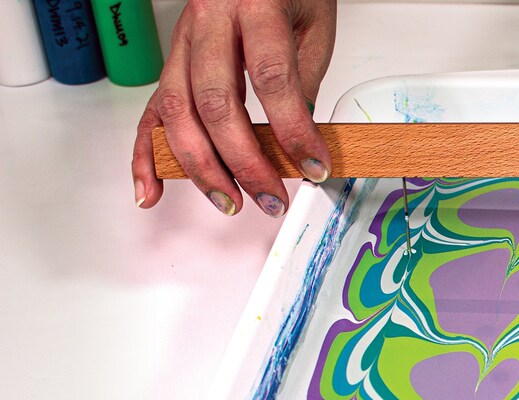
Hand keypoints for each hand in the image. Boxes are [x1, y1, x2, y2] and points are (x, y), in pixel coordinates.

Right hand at [133, 0, 337, 217]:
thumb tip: (300, 145)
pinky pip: (151, 110)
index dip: (292, 129)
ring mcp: (182, 41)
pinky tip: (150, 190)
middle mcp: (209, 20)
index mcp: (253, 4)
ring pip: (178, 110)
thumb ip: (303, 82)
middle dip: (243, 161)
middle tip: (270, 197)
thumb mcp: (312, 26)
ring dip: (201, 166)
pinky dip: (146, 154)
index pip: (270, 77)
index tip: (313, 166)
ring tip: (229, 201)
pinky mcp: (170, 60)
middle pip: (215, 101)